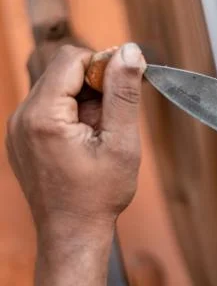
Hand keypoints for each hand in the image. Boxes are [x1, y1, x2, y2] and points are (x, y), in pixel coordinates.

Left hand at [5, 43, 145, 284]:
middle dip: (94, 84)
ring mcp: (18, 128)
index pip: (71, 59)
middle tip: (114, 116)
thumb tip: (129, 51)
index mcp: (43, 116)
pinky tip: (86, 137)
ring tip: (100, 132)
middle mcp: (22, 117)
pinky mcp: (23, 137)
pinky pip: (50, 106)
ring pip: (57, 87)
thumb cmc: (98, 195)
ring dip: (85, 99)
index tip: (123, 88)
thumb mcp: (121, 142)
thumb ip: (124, 94)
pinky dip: (73, 112)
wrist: (72, 233)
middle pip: (62, 71)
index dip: (103, 65)